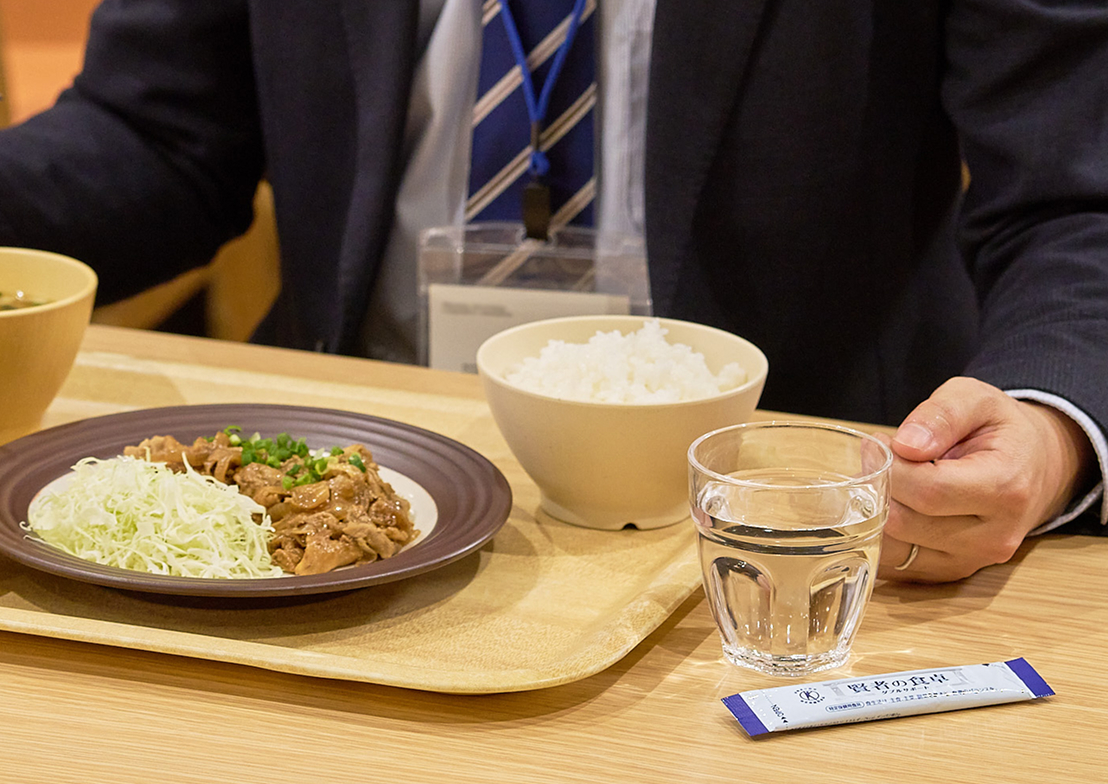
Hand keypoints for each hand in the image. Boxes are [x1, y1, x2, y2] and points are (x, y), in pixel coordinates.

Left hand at [878, 377, 1092, 581]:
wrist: (1035, 466)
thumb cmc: (1001, 431)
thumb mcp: (976, 399)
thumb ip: (941, 414)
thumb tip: (906, 444)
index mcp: (1006, 489)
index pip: (928, 491)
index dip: (890, 467)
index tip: (880, 443)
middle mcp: (994, 536)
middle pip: (905, 522)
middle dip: (878, 487)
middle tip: (876, 459)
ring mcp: (973, 560)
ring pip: (894, 549)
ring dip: (873, 514)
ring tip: (885, 480)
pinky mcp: (952, 572)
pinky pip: (897, 564)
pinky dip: (880, 535)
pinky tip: (891, 504)